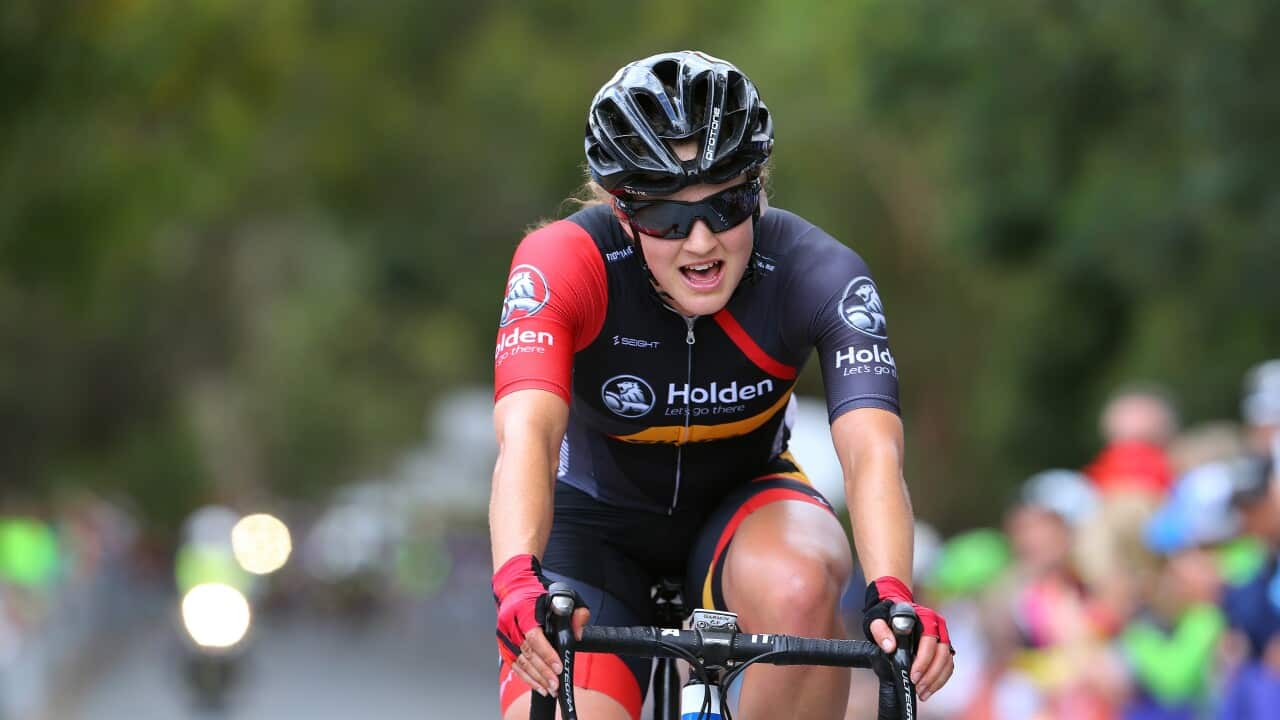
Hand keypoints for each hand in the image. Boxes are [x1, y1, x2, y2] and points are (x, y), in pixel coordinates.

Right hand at [492, 554, 589, 696]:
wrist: (515, 585)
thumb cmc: (539, 590)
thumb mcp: (564, 594)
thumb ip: (576, 613)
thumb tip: (577, 635)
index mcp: (523, 609)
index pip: (534, 636)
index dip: (547, 654)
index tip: (558, 667)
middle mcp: (510, 623)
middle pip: (527, 653)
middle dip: (543, 672)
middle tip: (556, 684)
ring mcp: (504, 634)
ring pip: (519, 662)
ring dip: (535, 678)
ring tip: (549, 689)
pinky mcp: (502, 643)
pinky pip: (513, 664)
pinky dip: (525, 677)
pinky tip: (537, 685)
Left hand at [863, 576, 954, 702]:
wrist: (893, 609)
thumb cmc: (886, 615)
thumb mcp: (877, 620)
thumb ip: (881, 631)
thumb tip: (890, 647)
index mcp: (926, 617)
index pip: (929, 641)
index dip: (923, 661)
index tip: (912, 676)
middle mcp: (938, 627)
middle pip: (942, 654)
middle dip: (931, 675)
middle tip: (917, 688)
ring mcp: (942, 638)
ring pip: (947, 662)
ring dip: (936, 680)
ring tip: (922, 693)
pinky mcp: (943, 648)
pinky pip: (947, 666)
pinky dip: (939, 680)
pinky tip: (928, 689)